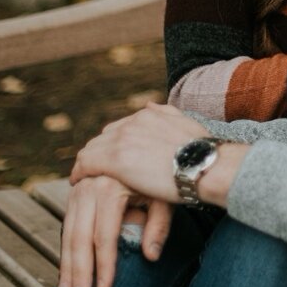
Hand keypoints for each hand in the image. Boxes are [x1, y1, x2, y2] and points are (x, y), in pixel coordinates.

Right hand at [55, 176, 171, 286]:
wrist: (145, 148)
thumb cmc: (161, 176)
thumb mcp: (165, 197)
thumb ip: (158, 226)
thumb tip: (151, 257)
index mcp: (110, 186)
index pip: (104, 235)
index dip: (104, 264)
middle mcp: (89, 186)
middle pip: (81, 237)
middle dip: (79, 271)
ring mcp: (79, 189)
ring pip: (68, 233)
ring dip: (66, 266)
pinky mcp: (75, 194)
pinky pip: (67, 226)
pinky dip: (66, 251)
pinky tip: (65, 273)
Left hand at [71, 102, 212, 201]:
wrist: (208, 165)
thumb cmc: (205, 152)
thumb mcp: (186, 124)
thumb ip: (165, 113)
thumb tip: (149, 105)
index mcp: (149, 115)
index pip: (120, 128)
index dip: (113, 143)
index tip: (111, 157)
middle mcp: (133, 122)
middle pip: (104, 137)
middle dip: (97, 152)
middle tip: (93, 168)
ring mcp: (123, 139)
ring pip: (92, 149)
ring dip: (86, 162)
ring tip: (82, 176)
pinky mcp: (116, 160)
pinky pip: (87, 164)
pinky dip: (80, 172)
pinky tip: (78, 181)